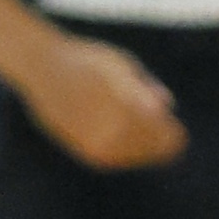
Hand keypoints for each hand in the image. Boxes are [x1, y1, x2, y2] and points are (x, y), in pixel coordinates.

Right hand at [26, 31, 186, 169]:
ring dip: (142, 147)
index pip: (167, 138)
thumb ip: (146, 87)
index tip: (174, 129)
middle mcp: (115, 132)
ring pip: (135, 156)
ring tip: (141, 129)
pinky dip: (124, 150)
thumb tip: (167, 106)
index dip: (174, 135)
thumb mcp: (123, 65)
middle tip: (164, 132)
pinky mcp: (86, 153)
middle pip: (153, 150)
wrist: (44, 70)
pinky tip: (122, 135)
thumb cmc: (88, 60)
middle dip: (160, 141)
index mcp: (130, 108)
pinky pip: (117, 158)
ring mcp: (99, 146)